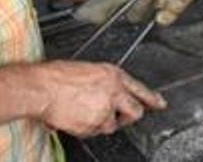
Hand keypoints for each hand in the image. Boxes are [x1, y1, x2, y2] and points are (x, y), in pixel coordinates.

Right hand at [30, 60, 165, 136]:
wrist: (42, 88)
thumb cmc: (57, 76)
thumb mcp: (87, 70)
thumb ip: (104, 82)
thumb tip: (108, 92)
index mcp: (113, 75)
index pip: (140, 89)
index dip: (152, 98)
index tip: (160, 104)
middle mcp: (113, 92)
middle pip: (135, 112)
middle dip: (127, 116)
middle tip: (117, 116)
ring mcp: (104, 111)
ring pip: (111, 125)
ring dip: (101, 122)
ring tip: (84, 111)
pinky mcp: (93, 126)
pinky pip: (95, 132)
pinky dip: (87, 128)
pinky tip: (76, 117)